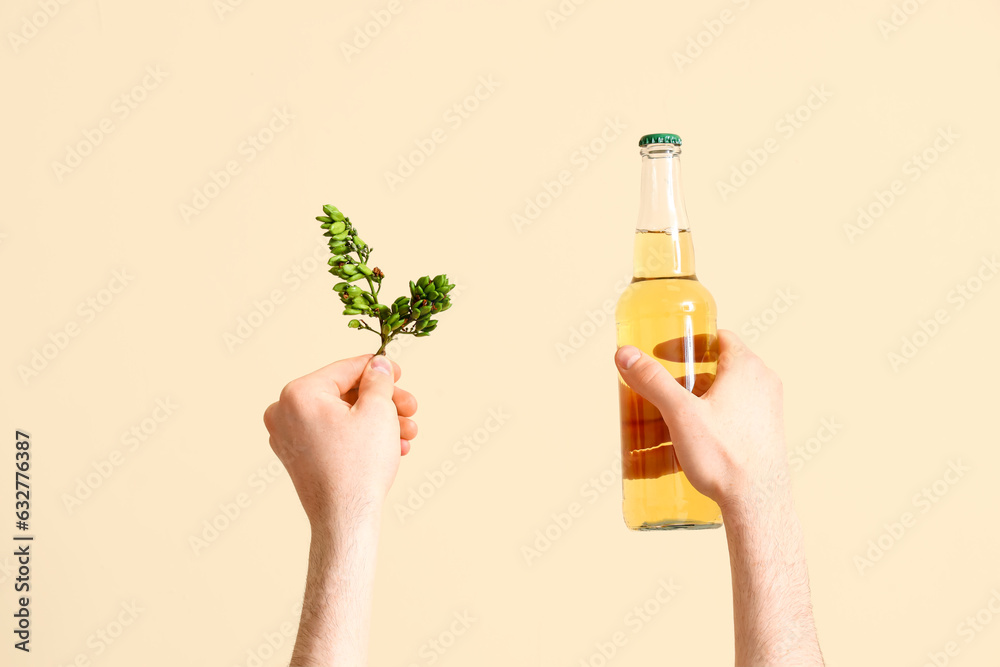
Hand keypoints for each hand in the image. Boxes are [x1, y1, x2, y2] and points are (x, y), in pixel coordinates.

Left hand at [263, 354, 417, 526]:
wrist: (345, 519)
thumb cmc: (359, 466)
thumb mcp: (378, 411)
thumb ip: (378, 380)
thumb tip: (377, 366)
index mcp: (298, 393)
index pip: (345, 370)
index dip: (377, 369)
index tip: (398, 372)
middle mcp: (284, 413)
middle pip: (345, 395)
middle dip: (383, 403)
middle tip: (410, 408)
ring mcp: (287, 437)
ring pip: (342, 417)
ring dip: (378, 422)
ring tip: (407, 433)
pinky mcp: (296, 458)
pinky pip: (332, 436)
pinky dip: (360, 437)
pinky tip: (391, 445)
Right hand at [615, 330, 786, 511]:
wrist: (758, 503)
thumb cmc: (724, 456)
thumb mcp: (680, 414)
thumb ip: (652, 381)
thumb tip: (625, 355)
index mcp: (747, 367)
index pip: (718, 337)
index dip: (689, 341)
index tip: (665, 353)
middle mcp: (764, 382)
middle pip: (720, 365)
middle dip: (689, 374)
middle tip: (663, 385)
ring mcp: (769, 408)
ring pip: (728, 391)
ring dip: (700, 397)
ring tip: (674, 414)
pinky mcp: (768, 432)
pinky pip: (737, 413)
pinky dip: (714, 416)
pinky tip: (695, 437)